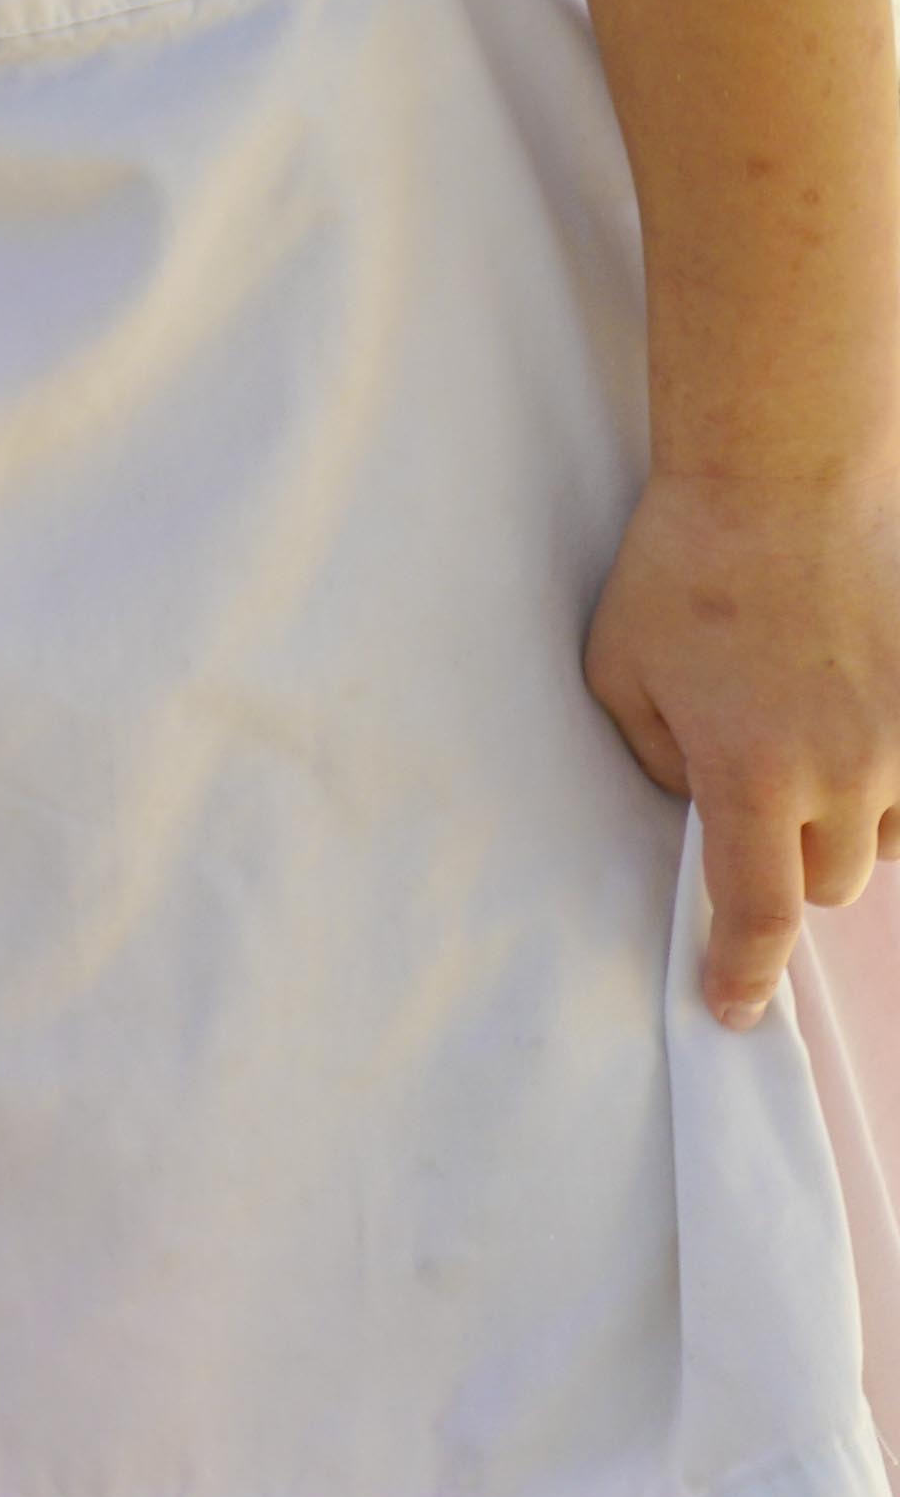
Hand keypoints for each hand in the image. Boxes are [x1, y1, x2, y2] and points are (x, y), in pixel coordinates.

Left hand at [591, 459, 899, 1025]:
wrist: (780, 485)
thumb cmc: (681, 573)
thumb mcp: (622, 673)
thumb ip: (659, 761)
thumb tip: (697, 812)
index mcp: (750, 772)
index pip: (758, 911)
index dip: (744, 971)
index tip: (733, 1011)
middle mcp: (844, 773)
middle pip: (828, 882)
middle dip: (787, 866)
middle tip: (755, 802)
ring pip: (887, 842)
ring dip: (847, 826)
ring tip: (803, 751)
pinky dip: (890, 784)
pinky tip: (852, 731)